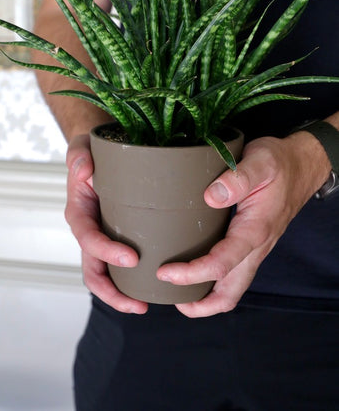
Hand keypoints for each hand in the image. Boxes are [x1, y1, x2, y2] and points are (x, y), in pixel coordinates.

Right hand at [64, 134, 147, 313]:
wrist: (101, 152)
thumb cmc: (92, 150)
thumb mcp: (83, 146)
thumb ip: (79, 155)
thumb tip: (83, 171)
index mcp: (79, 214)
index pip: (88, 240)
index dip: (106, 253)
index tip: (131, 259)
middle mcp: (90, 231)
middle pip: (94, 272)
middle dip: (113, 293)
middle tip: (139, 305)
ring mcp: (105, 238)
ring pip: (108, 276)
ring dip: (124, 295)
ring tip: (148, 305)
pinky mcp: (121, 238)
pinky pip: (125, 265)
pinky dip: (137, 279)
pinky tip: (160, 285)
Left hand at [156, 133, 326, 317]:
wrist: (300, 166)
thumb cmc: (278, 162)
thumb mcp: (260, 161)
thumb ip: (238, 178)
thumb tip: (210, 197)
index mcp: (255, 230)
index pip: (221, 264)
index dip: (192, 274)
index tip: (166, 272)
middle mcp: (255, 246)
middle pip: (229, 293)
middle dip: (199, 304)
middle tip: (168, 293)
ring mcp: (252, 248)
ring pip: (230, 288)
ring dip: (204, 297)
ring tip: (174, 290)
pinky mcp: (248, 242)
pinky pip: (230, 272)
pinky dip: (210, 281)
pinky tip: (190, 269)